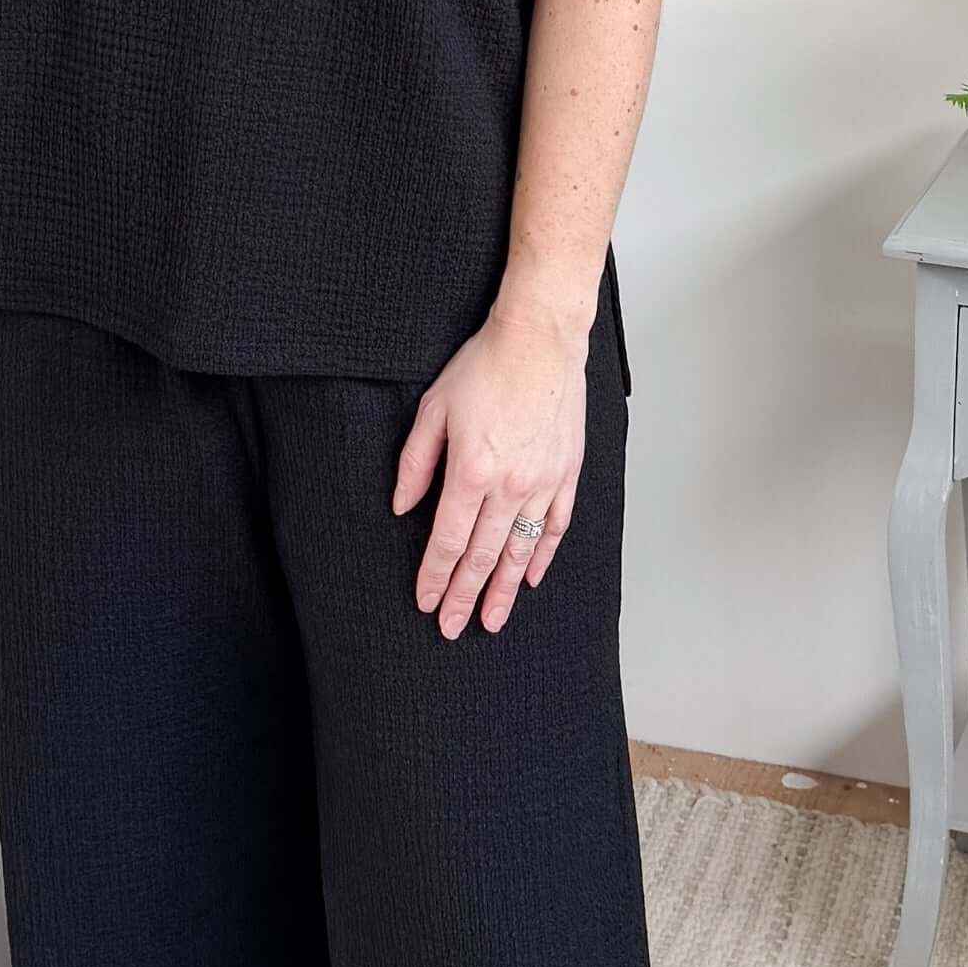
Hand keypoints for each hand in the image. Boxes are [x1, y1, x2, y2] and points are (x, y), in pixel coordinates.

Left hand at [391, 292, 589, 636]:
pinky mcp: (567, 473)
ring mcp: (543, 482)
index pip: (447, 540)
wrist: (540, 340)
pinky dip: (542, 555)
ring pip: (520, 550)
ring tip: (492, 620)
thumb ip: (416, 464)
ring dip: (503, 590)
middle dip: (464, 596)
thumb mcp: (433, 410)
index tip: (426, 601)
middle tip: (453, 627)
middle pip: (481, 556)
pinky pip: (555, 526)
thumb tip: (401, 507)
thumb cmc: (484, 367)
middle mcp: (510, 486)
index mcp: (471, 472)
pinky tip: (529, 577)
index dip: (435, 576)